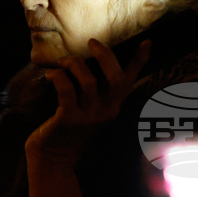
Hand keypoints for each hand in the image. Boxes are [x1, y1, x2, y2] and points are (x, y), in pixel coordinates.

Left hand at [24, 38, 150, 165]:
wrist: (54, 154)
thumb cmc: (70, 125)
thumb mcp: (90, 107)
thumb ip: (96, 89)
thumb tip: (91, 59)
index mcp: (113, 106)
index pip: (129, 81)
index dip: (139, 61)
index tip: (147, 42)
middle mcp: (106, 111)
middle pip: (116, 79)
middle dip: (105, 55)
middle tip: (92, 43)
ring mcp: (88, 116)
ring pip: (88, 81)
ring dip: (74, 64)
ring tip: (63, 63)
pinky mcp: (68, 119)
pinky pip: (66, 89)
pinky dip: (57, 76)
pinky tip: (50, 75)